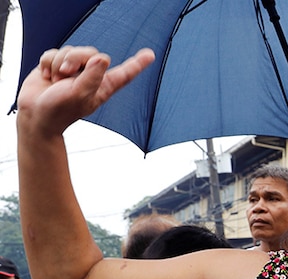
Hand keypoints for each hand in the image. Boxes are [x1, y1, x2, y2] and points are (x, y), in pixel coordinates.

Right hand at [17, 46, 154, 135]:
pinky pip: (54, 52)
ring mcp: (73, 70)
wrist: (35, 116)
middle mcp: (91, 76)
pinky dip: (48, 63)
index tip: (150, 54)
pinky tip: (47, 76)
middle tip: (65, 74)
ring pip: (71, 50)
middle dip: (75, 59)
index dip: (137, 63)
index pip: (124, 73)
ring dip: (59, 63)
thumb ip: (92, 77)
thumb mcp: (79, 95)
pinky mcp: (56, 65)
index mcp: (103, 86)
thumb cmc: (60, 111)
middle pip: (91, 53)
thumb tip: (101, 58)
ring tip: (56, 80)